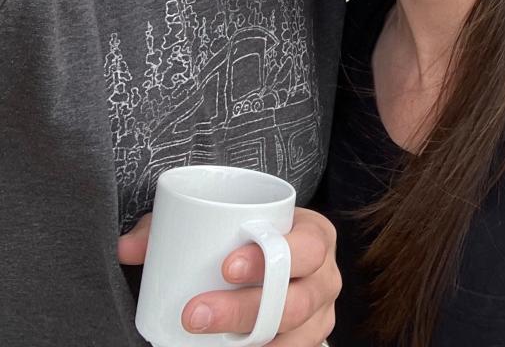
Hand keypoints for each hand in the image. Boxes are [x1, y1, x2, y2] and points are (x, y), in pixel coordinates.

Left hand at [118, 207, 340, 343]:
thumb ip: (173, 228)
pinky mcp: (309, 344)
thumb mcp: (221, 221)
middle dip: (243, 311)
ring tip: (198, 338)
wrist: (279, 262)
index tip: (224, 266)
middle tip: (194, 313)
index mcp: (316, 236)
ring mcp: (320, 318)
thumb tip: (126, 247)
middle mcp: (326, 279)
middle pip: (294, 301)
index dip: (269, 257)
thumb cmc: (248, 238)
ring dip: (246, 344)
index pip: (306, 246)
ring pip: (291, 338)